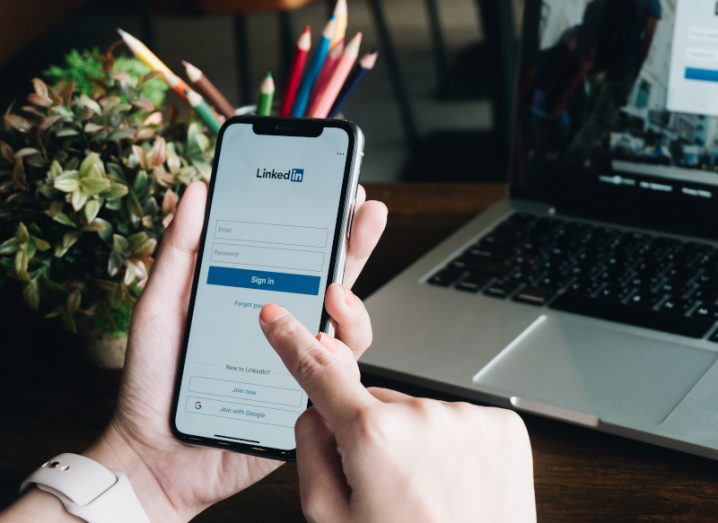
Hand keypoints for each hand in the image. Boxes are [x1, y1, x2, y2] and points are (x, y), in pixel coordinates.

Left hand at [86, 182, 386, 521]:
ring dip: (351, 306)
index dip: (326, 223)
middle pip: (335, 281)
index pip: (301, 256)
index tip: (340, 190)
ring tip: (334, 291)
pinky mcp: (305, 401)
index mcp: (258, 299)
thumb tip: (198, 191)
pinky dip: (338, 358)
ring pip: (348, 330)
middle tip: (367, 211)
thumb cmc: (155, 379)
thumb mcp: (161, 305)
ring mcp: (300, 364)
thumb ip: (181, 250)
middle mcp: (287, 328)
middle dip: (357, 244)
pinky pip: (336, 378)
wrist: (154, 451)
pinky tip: (323, 343)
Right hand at [260, 306, 535, 522]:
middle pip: (375, 404)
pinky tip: (456, 483)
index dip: (292, 343)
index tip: (277, 318)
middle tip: (389, 485)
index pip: (320, 375)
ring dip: (415, 442)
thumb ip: (312, 454)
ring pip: (418, 414)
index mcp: (373, 437)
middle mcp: (422, 415)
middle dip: (372, 434)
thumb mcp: (332, 518)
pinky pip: (457, 421)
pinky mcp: (502, 425)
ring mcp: (468, 418)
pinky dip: (452, 446)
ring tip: (427, 492)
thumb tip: (315, 412)